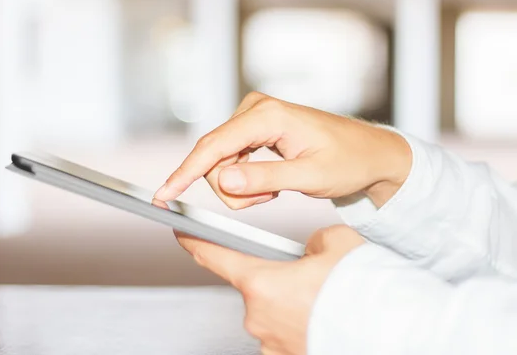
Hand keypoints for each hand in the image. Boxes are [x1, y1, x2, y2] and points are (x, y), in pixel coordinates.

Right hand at [154, 92, 410, 208]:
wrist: (369, 153)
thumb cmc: (348, 161)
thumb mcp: (310, 176)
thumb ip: (265, 178)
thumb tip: (223, 181)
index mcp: (268, 116)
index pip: (214, 146)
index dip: (185, 173)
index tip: (163, 195)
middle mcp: (256, 110)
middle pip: (214, 158)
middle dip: (232, 189)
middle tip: (266, 200)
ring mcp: (254, 118)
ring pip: (221, 162)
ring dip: (240, 187)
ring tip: (273, 192)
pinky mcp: (255, 129)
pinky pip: (232, 159)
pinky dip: (244, 181)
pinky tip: (268, 185)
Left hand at [176, 225, 364, 354]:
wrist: (393, 332)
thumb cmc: (363, 291)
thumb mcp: (336, 243)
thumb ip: (312, 242)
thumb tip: (309, 252)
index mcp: (261, 283)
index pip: (213, 255)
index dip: (194, 240)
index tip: (180, 231)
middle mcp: (258, 317)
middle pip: (255, 285)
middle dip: (277, 275)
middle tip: (310, 274)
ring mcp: (271, 344)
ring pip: (273, 311)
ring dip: (291, 302)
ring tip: (324, 299)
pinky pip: (285, 333)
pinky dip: (299, 322)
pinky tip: (323, 317)